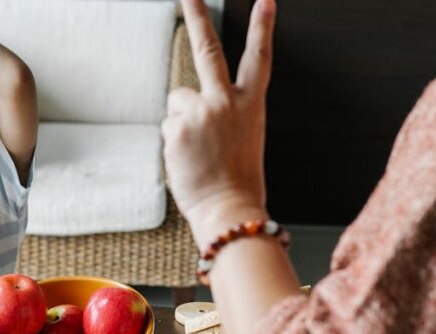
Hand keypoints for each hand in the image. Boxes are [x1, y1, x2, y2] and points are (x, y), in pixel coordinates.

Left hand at [162, 0, 275, 234]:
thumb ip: (221, 113)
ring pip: (178, 101)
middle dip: (197, 14)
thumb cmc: (238, 182)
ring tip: (197, 152)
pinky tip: (188, 161)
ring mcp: (201, 113)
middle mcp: (227, 102)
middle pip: (209, 50)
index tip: (266, 0)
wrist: (229, 211)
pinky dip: (174, 144)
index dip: (264, 28)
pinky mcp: (178, 128)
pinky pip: (168, 127)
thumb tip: (189, 105)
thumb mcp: (242, 139)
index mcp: (251, 106)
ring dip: (182, 122)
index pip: (260, 59)